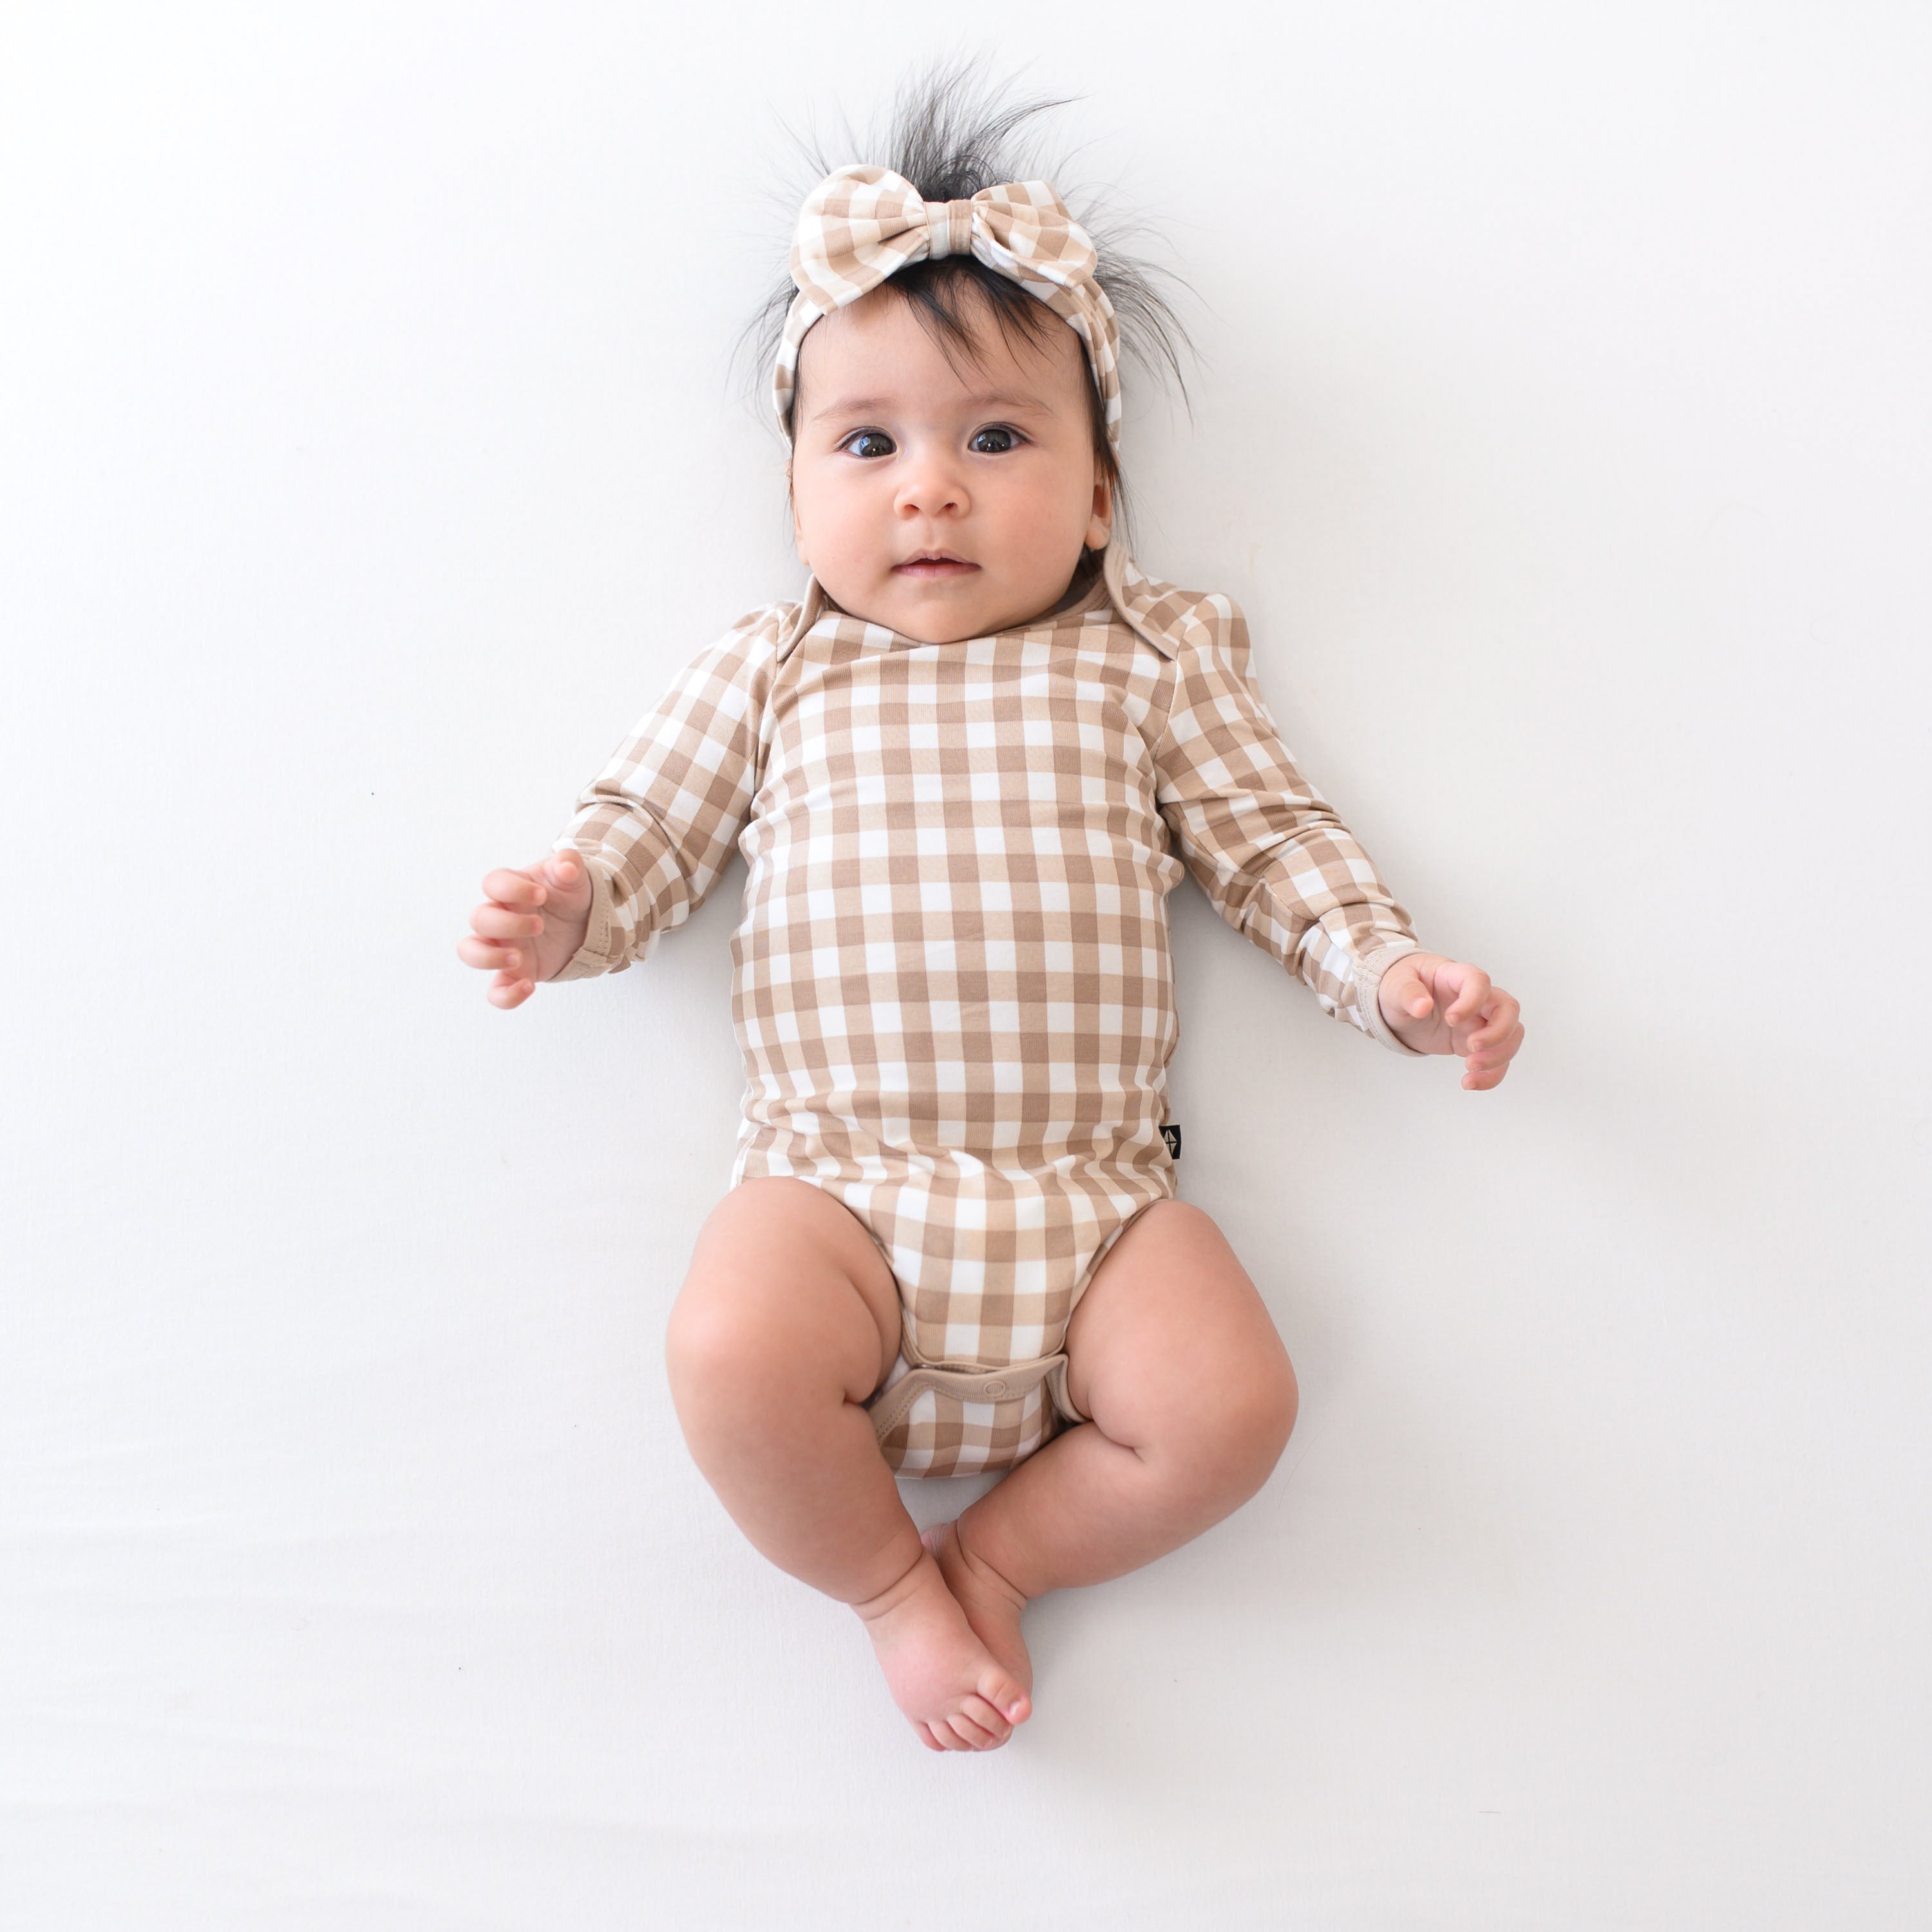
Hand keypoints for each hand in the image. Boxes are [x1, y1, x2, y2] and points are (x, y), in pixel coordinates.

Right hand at [457, 850, 594, 1008]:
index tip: (542, 894)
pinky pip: (495, 990)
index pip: (493, 882)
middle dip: (508, 924)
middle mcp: (500, 917)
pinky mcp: (514, 972)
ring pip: (470, 951)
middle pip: (479, 918)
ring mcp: (503, 946)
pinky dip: (506, 995)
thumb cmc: (569, 895)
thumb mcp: (574, 877)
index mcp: (512, 890)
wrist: (583, 924)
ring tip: (519, 957)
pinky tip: (529, 987)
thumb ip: (570, 864)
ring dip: (488, 956)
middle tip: (540, 926)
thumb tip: (566, 866)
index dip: (513, 888)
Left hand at [1376, 952, 1523, 1090]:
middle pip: (1508, 1008)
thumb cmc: (1400, 988)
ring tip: (1469, 1069)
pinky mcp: (1476, 1042)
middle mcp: (1476, 998)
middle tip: (1471, 1047)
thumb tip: (1422, 1006)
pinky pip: (1498, 1058)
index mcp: (1456, 976)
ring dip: (1498, 1056)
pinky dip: (1491, 1074)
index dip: (1472, 1001)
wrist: (1400, 1008)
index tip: (1450, 1020)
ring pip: (1511, 1035)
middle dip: (1498, 1032)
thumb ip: (1407, 992)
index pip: (1479, 981)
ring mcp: (1480, 1020)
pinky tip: (1469, 1083)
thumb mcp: (1394, 986)